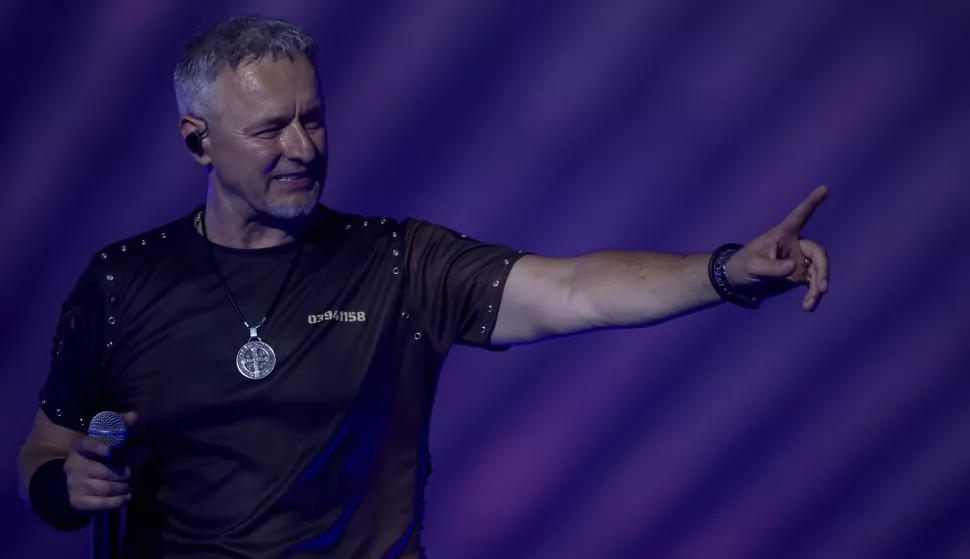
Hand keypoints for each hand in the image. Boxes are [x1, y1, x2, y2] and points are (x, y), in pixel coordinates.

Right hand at [64, 411, 136, 510]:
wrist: (71, 480)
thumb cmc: (95, 456)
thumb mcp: (104, 440)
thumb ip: (119, 426)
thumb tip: (134, 416)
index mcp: (81, 447)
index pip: (87, 444)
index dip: (97, 447)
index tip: (108, 451)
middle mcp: (74, 466)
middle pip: (103, 472)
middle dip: (123, 474)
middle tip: (131, 475)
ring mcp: (74, 484)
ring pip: (105, 488)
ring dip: (122, 488)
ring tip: (129, 486)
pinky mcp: (77, 501)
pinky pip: (100, 504)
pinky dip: (116, 502)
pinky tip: (125, 498)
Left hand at [724, 185, 829, 310]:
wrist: (737, 280)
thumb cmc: (741, 265)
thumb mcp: (752, 266)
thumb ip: (772, 267)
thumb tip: (794, 267)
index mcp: (782, 234)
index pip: (799, 216)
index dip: (812, 202)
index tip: (824, 188)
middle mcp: (795, 244)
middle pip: (817, 252)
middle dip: (822, 269)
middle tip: (821, 287)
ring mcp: (799, 260)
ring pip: (818, 270)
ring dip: (817, 286)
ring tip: (810, 302)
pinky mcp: (799, 274)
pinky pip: (813, 283)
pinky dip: (813, 294)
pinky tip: (808, 305)